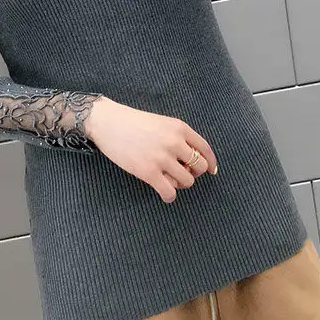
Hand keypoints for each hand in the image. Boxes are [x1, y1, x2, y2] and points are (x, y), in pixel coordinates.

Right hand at [84, 97, 217, 203]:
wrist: (108, 123)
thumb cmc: (132, 123)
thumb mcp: (161, 123)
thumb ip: (178, 137)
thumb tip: (191, 160)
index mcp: (179, 128)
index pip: (205, 148)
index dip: (211, 162)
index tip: (211, 170)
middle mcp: (174, 142)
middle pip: (199, 167)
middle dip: (192, 173)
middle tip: (180, 172)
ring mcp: (162, 158)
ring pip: (187, 181)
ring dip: (180, 184)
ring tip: (167, 180)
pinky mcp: (148, 172)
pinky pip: (169, 192)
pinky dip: (169, 196)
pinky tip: (164, 193)